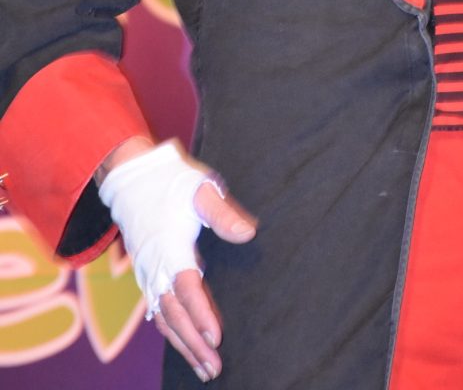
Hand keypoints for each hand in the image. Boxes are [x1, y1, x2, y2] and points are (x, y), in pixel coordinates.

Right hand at [97, 141, 256, 382]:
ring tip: (203, 369)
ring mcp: (148, 272)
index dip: (200, 315)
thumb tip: (248, 233)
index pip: (187, 289)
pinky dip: (170, 331)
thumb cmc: (171, 180)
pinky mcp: (147, 272)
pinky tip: (181, 345)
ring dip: (182, 344)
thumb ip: (223, 213)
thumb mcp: (200, 188)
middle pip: (173, 313)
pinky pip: (157, 310)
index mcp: (170, 247)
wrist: (132, 175)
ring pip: (163, 317)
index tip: (216, 339)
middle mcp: (155, 265)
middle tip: (213, 368)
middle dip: (193, 344)